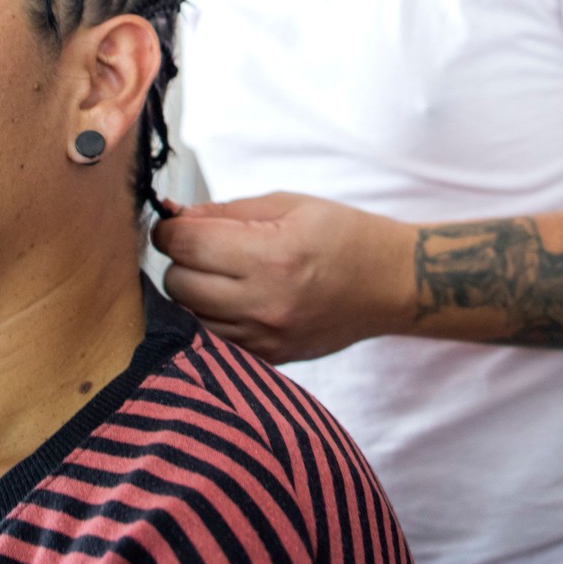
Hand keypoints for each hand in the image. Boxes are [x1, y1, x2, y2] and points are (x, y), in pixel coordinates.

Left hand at [151, 193, 416, 363]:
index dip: (171, 228)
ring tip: (221, 275)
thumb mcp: (289, 205)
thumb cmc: (344, 235)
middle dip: (182, 260)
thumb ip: (226, 211)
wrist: (391, 285)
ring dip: (193, 293)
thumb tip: (173, 216)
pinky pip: (213, 341)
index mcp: (272, 255)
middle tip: (206, 248)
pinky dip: (211, 320)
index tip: (179, 224)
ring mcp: (266, 338)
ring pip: (188, 317)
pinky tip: (233, 301)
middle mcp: (265, 302)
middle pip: (177, 283)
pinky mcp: (269, 359)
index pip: (185, 245)